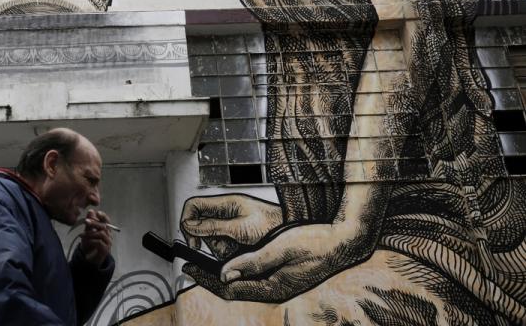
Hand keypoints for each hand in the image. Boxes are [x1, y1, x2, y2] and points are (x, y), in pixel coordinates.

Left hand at [80, 210, 111, 265]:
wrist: (88, 259)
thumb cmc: (89, 245)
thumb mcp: (87, 232)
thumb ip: (89, 223)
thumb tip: (91, 211)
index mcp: (105, 230)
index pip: (107, 221)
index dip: (103, 216)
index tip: (97, 212)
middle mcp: (108, 235)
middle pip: (104, 226)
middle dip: (95, 223)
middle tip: (86, 221)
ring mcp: (108, 243)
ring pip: (101, 234)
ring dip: (90, 233)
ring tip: (81, 235)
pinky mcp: (105, 250)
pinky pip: (99, 242)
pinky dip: (91, 240)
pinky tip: (85, 241)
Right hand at [180, 194, 281, 259]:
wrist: (291, 234)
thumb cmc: (273, 226)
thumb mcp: (240, 228)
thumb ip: (213, 227)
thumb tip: (189, 225)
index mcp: (225, 203)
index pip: (193, 206)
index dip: (187, 221)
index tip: (192, 240)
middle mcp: (225, 212)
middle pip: (200, 226)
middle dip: (209, 240)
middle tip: (223, 248)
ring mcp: (230, 224)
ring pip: (211, 239)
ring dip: (220, 248)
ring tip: (238, 249)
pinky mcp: (235, 235)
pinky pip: (222, 246)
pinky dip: (228, 252)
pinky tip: (241, 251)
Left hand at [183, 223, 376, 301]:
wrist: (344, 242)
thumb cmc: (314, 242)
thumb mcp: (280, 248)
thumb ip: (252, 262)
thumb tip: (225, 274)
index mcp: (273, 288)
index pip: (230, 289)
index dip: (207, 278)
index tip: (189, 266)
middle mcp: (275, 291)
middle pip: (234, 290)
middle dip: (210, 278)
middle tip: (191, 264)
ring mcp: (280, 286)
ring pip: (243, 285)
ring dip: (223, 276)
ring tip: (205, 263)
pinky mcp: (283, 279)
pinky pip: (255, 280)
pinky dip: (238, 272)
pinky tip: (231, 262)